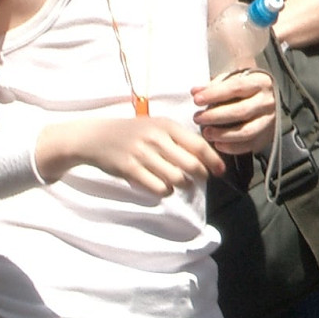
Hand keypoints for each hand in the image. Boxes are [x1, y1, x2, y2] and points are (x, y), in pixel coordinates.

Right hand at [53, 116, 224, 196]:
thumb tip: (206, 156)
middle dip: (200, 175)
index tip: (221, 171)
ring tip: (181, 183)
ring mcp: (142, 154)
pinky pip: (158, 188)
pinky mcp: (130, 169)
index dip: (213, 160)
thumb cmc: (134, 132)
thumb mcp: (157, 126)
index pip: (199, 145)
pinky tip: (164, 188)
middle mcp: (156, 138)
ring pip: (176, 178)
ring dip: (183, 184)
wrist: (97, 137)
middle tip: (201, 179)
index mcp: (167, 125)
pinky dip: (166, 191)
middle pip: (191, 165)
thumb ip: (179, 138)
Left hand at [192, 69, 274, 154]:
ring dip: (223, 134)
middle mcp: (267, 101)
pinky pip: (249, 145)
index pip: (236, 87)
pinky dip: (232, 147)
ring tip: (206, 133)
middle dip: (216, 116)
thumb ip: (216, 85)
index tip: (197, 99)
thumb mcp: (235, 79)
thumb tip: (195, 91)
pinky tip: (218, 144)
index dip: (215, 94)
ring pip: (246, 131)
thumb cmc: (248, 88)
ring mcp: (269, 120)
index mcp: (260, 82)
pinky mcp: (267, 136)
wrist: (271, 99)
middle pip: (241, 111)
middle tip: (198, 118)